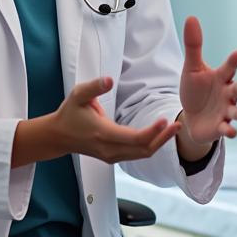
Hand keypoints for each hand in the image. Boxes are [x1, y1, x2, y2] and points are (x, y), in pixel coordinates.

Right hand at [52, 77, 180, 162]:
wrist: (58, 136)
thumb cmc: (70, 113)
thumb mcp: (78, 95)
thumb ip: (94, 87)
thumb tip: (108, 79)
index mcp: (103, 134)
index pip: (134, 138)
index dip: (152, 132)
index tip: (164, 119)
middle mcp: (109, 150)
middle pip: (143, 150)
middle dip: (163, 139)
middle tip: (178, 125)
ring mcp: (111, 157)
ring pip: (142, 155)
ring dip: (159, 143)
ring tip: (174, 129)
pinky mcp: (113, 157)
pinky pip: (137, 154)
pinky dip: (151, 146)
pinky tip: (161, 135)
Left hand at [178, 16, 236, 152]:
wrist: (192, 117)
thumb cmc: (196, 89)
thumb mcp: (192, 68)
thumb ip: (193, 45)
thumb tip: (191, 17)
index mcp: (221, 77)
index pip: (228, 67)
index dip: (233, 61)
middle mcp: (228, 93)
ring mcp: (226, 111)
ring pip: (236, 111)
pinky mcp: (221, 127)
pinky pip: (227, 129)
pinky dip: (230, 131)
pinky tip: (231, 131)